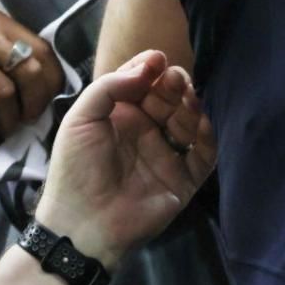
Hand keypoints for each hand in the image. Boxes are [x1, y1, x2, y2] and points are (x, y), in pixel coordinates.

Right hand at [0, 10, 61, 137]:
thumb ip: (9, 51)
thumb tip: (48, 83)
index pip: (41, 50)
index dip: (51, 80)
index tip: (48, 100)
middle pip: (28, 71)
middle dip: (35, 101)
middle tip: (29, 119)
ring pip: (4, 93)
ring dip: (9, 118)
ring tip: (5, 128)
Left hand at [32, 50, 214, 269]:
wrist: (83, 224)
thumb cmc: (76, 169)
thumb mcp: (80, 119)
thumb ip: (110, 86)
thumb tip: (152, 64)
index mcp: (120, 118)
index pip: (144, 86)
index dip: (152, 70)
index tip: (158, 60)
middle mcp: (146, 133)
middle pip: (170, 99)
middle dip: (175, 85)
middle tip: (175, 79)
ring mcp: (167, 156)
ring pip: (190, 122)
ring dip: (191, 107)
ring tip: (186, 101)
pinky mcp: (184, 180)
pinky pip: (205, 154)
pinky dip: (208, 137)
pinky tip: (201, 125)